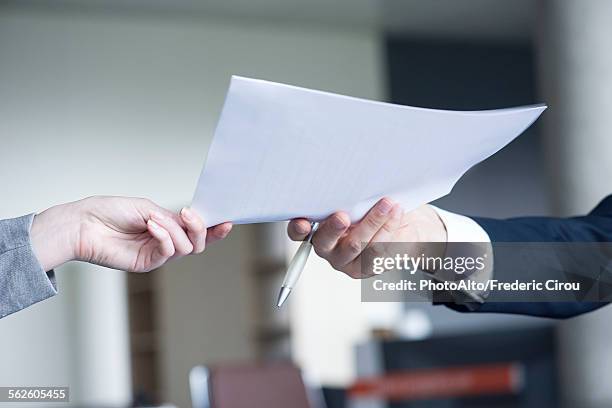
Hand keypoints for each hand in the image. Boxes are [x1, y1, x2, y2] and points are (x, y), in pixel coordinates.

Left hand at [30, 196, 231, 271]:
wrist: (85, 224)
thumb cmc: (112, 211)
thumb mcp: (149, 208)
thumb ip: (172, 220)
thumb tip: (188, 227)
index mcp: (168, 226)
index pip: (197, 230)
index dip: (214, 228)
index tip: (227, 220)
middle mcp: (166, 241)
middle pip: (198, 243)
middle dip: (201, 229)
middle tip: (190, 215)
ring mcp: (157, 253)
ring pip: (187, 248)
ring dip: (176, 230)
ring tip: (155, 219)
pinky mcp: (147, 263)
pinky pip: (168, 252)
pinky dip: (164, 237)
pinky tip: (152, 226)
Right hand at [287, 198, 446, 277]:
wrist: (404, 224)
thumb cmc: (373, 206)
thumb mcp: (357, 196)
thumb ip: (348, 194)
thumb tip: (348, 180)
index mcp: (316, 228)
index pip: (298, 232)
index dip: (298, 228)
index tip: (303, 221)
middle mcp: (327, 247)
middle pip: (324, 242)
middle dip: (333, 228)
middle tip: (342, 216)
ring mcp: (346, 260)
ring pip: (355, 244)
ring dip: (372, 221)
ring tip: (386, 204)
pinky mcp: (367, 267)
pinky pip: (377, 250)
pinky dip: (388, 228)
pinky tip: (395, 213)